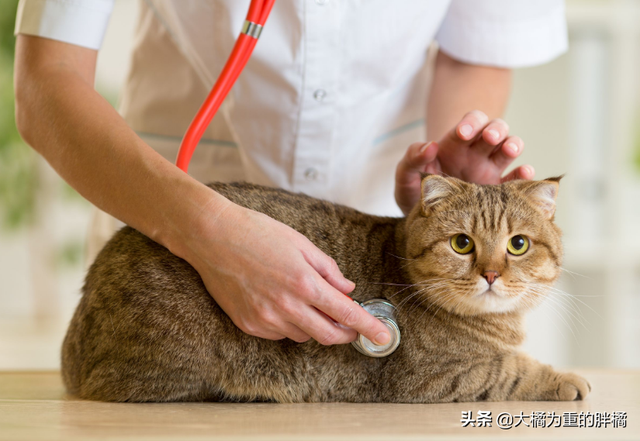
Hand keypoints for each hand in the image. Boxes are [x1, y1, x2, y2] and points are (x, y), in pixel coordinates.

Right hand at [182, 199, 390, 345]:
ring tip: (306, 300)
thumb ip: (328, 269)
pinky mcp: (249, 325)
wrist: (211, 237)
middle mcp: (287, 307)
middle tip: (352, 327)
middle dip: (346, 335)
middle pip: (329, 336)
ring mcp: (266, 319)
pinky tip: (282, 303)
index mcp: (304, 283)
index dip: (369, 327)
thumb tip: (348, 289)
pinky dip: (290, 324)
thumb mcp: (300, 243)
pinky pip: (280, 334)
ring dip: (315, 325)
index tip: (384, 337)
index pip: (347, 314)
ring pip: (304, 336)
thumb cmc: (257, 232)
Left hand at [394, 110, 534, 214]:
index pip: (469, 124)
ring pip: (509, 147)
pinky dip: (524, 174)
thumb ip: (412, 159)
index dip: (470, 123)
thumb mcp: (406, 176)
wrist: (424, 217)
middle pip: (495, 129)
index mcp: (455, 145)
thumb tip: (430, 146)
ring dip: (512, 144)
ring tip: (509, 149)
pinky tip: (525, 174)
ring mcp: (490, 170)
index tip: (462, 133)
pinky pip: (516, 180)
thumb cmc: (416, 191)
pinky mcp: (498, 191)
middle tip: (489, 137)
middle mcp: (476, 153)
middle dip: (494, 129)